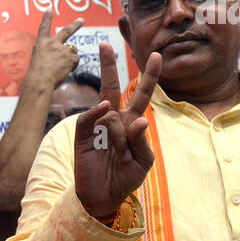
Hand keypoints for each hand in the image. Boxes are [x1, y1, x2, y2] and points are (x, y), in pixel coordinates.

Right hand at [25, 11, 82, 91]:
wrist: (40, 82)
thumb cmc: (36, 75)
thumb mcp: (37, 59)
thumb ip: (46, 53)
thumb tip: (54, 54)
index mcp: (41, 44)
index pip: (44, 28)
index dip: (47, 18)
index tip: (49, 9)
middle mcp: (52, 43)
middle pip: (66, 31)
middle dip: (75, 25)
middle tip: (81, 20)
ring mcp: (62, 49)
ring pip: (72, 51)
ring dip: (70, 58)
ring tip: (60, 68)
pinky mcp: (70, 57)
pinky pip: (75, 60)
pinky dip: (72, 66)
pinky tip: (64, 71)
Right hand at [74, 45, 161, 217]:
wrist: (104, 197)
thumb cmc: (126, 178)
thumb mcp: (143, 161)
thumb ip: (142, 140)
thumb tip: (138, 120)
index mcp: (132, 122)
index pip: (142, 94)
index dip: (149, 75)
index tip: (156, 55)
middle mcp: (114, 119)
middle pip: (113, 86)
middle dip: (109, 65)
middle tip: (104, 43)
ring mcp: (97, 126)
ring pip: (106, 107)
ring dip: (115, 123)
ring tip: (118, 150)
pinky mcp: (83, 136)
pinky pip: (88, 119)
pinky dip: (96, 111)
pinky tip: (104, 108)